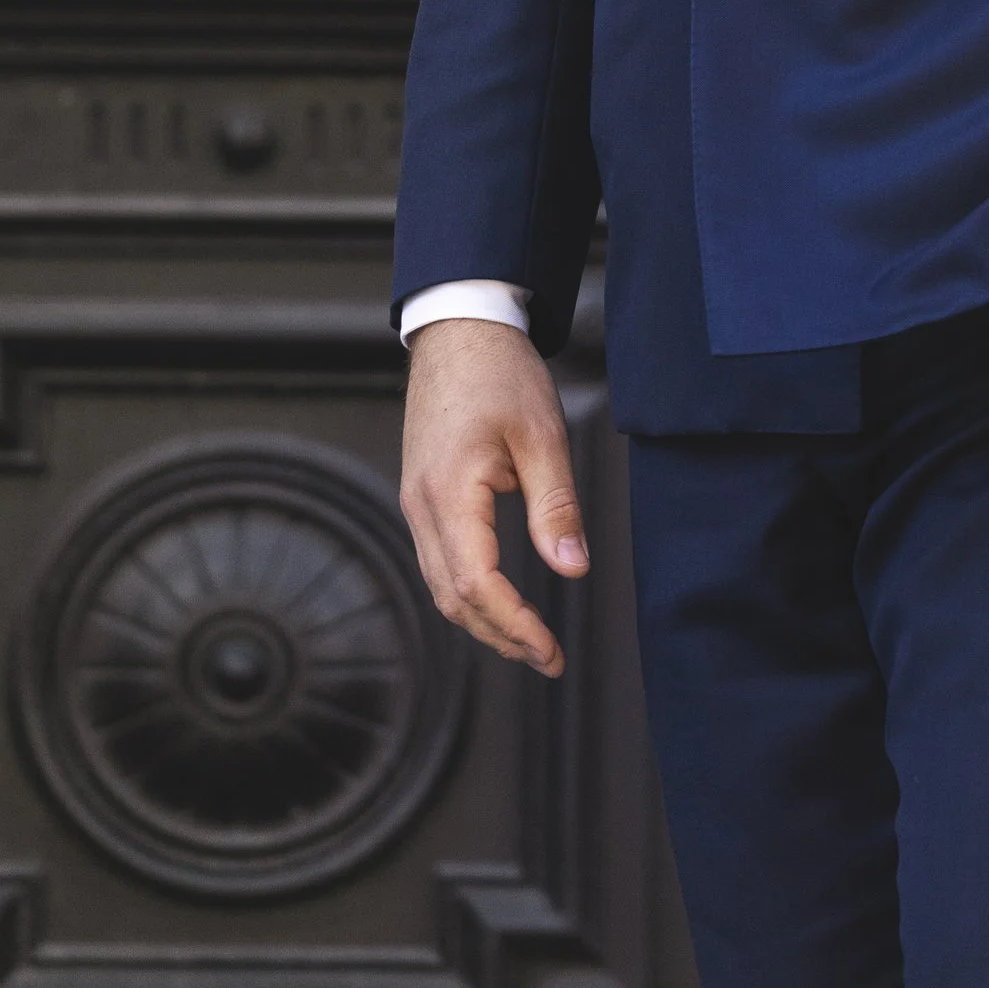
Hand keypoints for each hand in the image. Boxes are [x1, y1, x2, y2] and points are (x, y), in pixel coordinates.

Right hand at [400, 318, 588, 678]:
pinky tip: (499, 599)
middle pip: (453, 598)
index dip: (514, 626)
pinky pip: (438, 560)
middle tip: (547, 658)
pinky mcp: (423, 494)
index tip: (550, 651)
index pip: (477, 585)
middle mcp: (421, 506)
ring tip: (528, 641)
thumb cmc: (500, 373)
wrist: (459, 329)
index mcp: (449, 495)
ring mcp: (416, 501)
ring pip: (440, 584)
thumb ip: (556, 505)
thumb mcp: (543, 434)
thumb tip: (572, 568)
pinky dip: (468, 591)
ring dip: (482, 620)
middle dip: (499, 636)